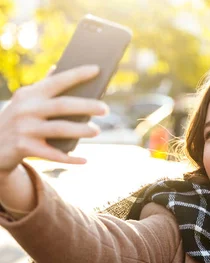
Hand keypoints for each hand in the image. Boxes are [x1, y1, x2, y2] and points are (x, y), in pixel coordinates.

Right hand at [0, 64, 107, 179]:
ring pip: (59, 129)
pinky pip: (53, 154)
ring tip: (97, 131)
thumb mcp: (25, 101)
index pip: (57, 81)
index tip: (97, 69)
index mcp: (30, 94)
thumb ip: (42, 87)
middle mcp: (26, 109)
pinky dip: (69, 158)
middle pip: (62, 105)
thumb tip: (58, 68)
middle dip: (86, 106)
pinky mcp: (24, 148)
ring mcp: (25, 129)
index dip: (77, 74)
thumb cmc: (17, 120)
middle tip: (105, 108)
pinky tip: (84, 160)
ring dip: (80, 130)